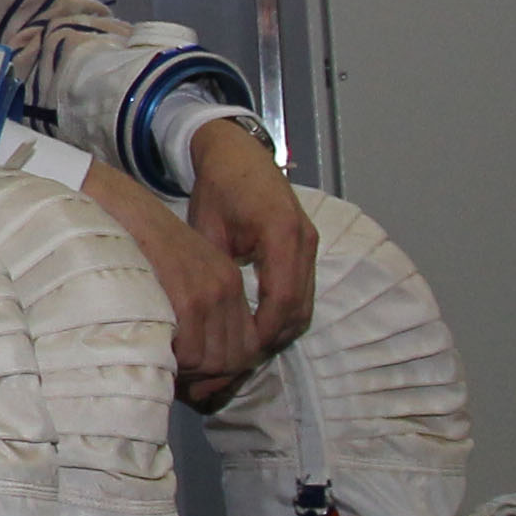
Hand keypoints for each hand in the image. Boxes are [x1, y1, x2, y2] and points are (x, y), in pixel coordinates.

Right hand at [82, 158, 258, 404]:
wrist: (115, 208)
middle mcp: (226, 287)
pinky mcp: (186, 297)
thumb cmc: (133, 244)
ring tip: (163, 364)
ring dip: (189, 372)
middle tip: (177, 376)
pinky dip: (174, 362)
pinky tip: (154, 353)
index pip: (247, 345)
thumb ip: (192, 311)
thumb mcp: (175, 272)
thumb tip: (198, 371)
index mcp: (228, 280)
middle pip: (236, 358)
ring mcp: (208, 292)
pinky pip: (190, 352)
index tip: (196, 378)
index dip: (224, 370)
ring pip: (214, 360)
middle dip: (208, 376)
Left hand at [184, 121, 317, 374]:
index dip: (263, 330)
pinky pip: (302, 291)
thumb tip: (206, 314)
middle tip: (239, 361)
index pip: (282, 297)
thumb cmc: (217, 186)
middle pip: (299, 307)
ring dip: (279, 330)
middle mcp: (303, 240)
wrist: (237, 154)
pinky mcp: (306, 248)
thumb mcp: (207, 227)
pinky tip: (256, 328)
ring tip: (245, 351)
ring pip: (304, 304)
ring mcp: (309, 244)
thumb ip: (213, 268)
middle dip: (271, 338)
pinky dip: (283, 313)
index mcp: (280, 232)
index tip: (239, 353)